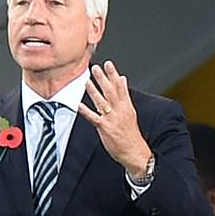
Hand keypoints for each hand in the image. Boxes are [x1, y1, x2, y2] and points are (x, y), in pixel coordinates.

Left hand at [78, 60, 152, 178]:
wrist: (134, 152)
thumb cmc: (131, 134)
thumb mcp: (130, 112)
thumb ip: (124, 96)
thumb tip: (123, 80)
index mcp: (126, 106)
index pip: (120, 87)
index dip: (113, 74)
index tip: (108, 64)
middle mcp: (120, 110)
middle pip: (111, 91)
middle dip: (103, 79)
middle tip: (96, 68)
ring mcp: (112, 119)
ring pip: (102, 102)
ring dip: (94, 91)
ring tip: (87, 81)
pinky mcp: (105, 128)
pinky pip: (94, 118)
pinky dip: (86, 112)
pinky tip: (80, 105)